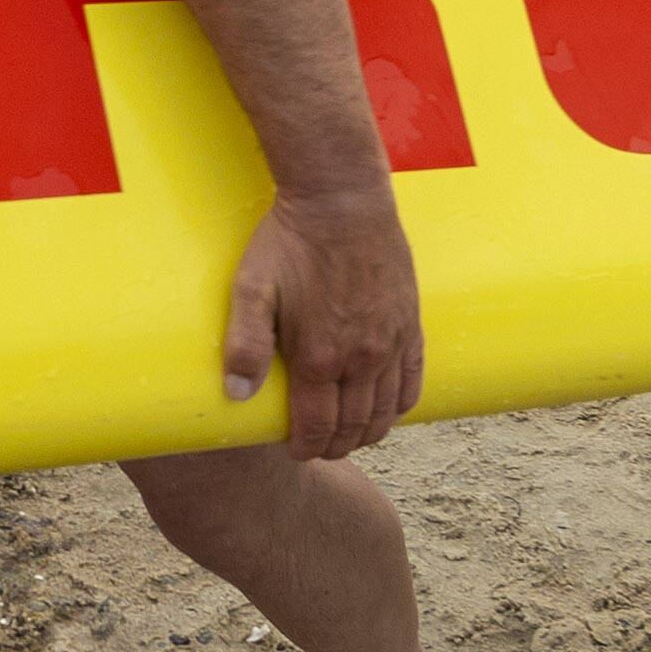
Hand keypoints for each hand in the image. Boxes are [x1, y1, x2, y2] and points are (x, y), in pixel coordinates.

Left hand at [220, 184, 426, 462]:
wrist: (342, 200)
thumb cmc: (290, 241)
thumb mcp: (251, 288)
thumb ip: (244, 344)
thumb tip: (237, 395)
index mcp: (318, 356)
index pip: (316, 426)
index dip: (305, 446)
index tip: (295, 451)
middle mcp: (360, 358)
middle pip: (353, 426)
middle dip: (334, 445)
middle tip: (319, 448)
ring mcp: (391, 343)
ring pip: (386, 412)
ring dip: (368, 433)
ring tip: (350, 437)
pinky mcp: (411, 324)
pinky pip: (413, 381)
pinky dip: (401, 406)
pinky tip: (389, 411)